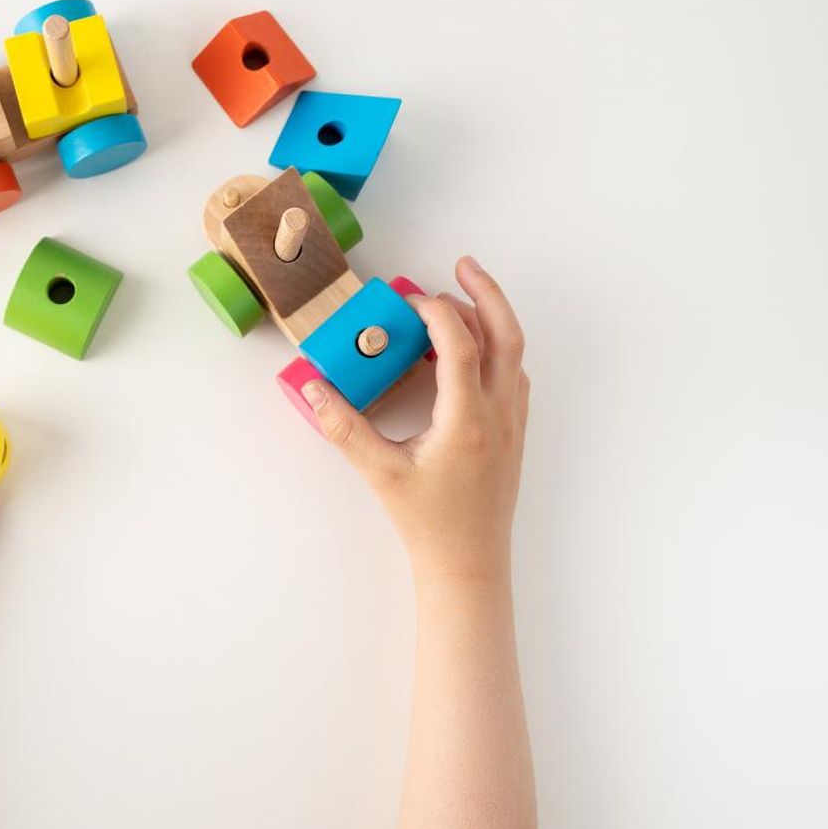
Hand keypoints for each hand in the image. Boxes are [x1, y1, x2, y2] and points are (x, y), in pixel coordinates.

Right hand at [302, 256, 528, 581]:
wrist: (468, 564)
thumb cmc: (428, 523)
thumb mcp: (379, 473)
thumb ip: (344, 427)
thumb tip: (313, 388)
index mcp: (468, 419)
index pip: (460, 345)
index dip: (436, 313)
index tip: (410, 300)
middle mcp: (498, 415)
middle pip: (507, 334)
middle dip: (486, 293)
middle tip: (462, 265)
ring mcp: (512, 424)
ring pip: (514, 353)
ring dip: (491, 320)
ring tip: (456, 304)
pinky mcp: (513, 434)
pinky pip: (513, 376)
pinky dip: (495, 351)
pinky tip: (467, 354)